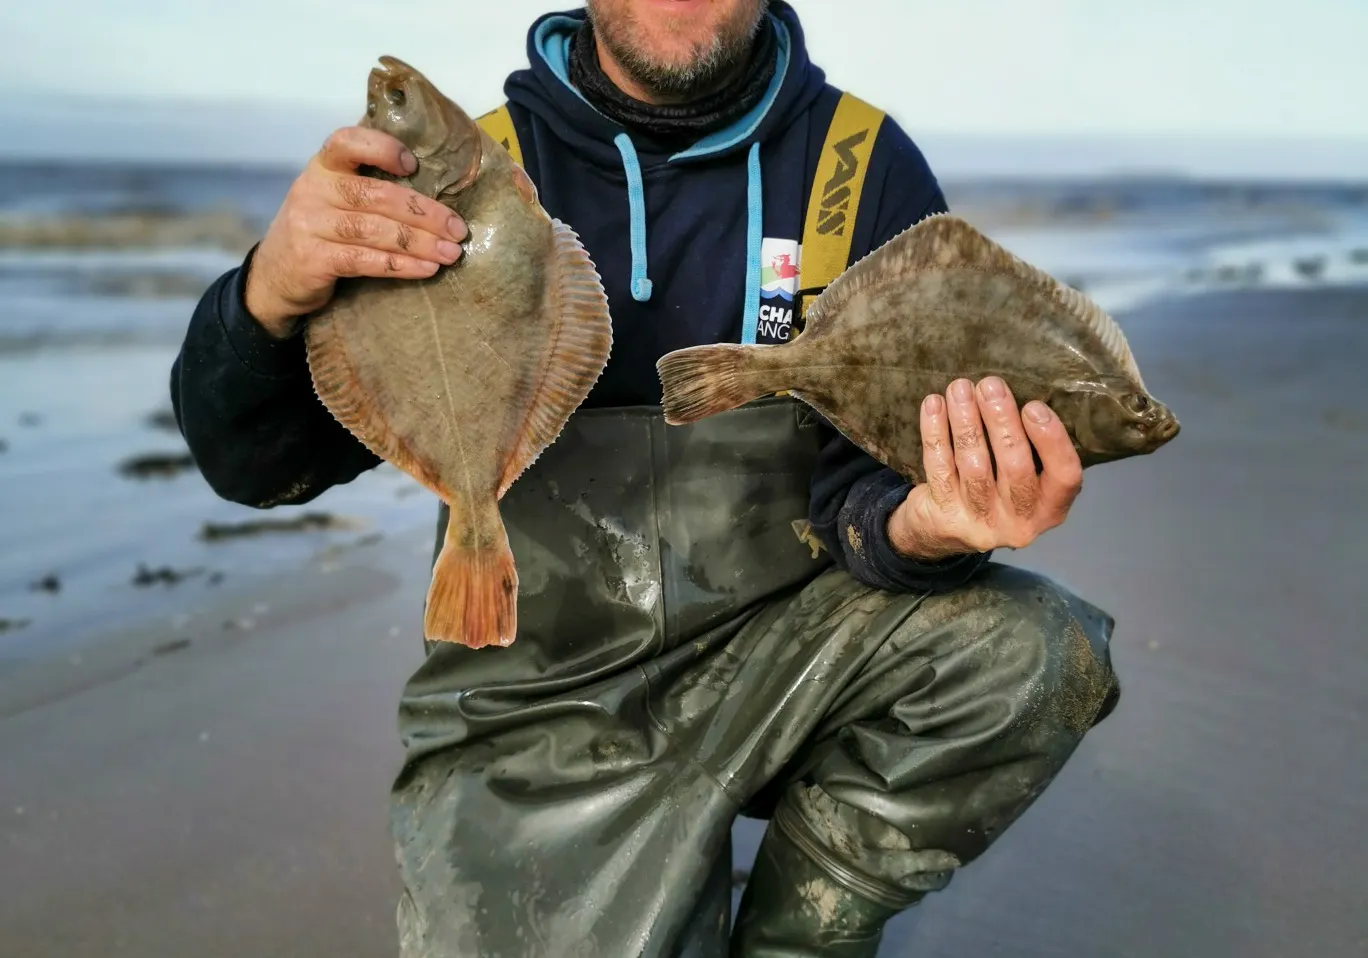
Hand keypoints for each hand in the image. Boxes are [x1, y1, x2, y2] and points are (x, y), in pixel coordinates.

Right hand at [244, 126, 470, 337]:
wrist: (275, 276)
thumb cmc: (321, 232)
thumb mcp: (334, 198)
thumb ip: (369, 187)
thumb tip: (437, 198)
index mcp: (323, 166)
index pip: (347, 142)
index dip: (382, 148)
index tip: (414, 165)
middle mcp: (313, 189)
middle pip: (376, 194)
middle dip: (424, 213)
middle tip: (457, 229)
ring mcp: (310, 224)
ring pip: (373, 229)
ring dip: (419, 243)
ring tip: (450, 254)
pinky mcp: (313, 259)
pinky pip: (364, 260)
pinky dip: (400, 266)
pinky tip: (426, 269)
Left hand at [888, 376, 1082, 560]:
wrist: (945, 532)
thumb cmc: (995, 491)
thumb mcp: (1025, 480)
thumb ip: (1030, 448)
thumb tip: (1013, 394)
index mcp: (1050, 508)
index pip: (1064, 476)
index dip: (1052, 440)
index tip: (1033, 406)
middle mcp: (1019, 522)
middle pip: (1015, 467)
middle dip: (1001, 421)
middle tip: (990, 385)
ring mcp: (980, 522)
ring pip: (974, 466)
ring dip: (966, 421)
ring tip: (960, 388)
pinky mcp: (945, 516)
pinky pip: (940, 467)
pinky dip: (935, 432)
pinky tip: (934, 404)